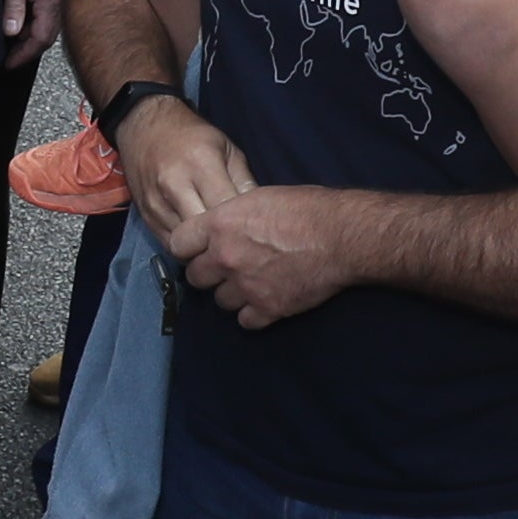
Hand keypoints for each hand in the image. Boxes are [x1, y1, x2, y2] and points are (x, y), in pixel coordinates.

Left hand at [2, 0, 63, 67]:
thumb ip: (13, 6)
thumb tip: (11, 32)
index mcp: (52, 1)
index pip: (40, 39)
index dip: (23, 55)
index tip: (8, 63)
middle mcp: (62, 2)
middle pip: (46, 35)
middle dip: (27, 48)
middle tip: (9, 54)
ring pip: (48, 25)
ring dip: (31, 34)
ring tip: (13, 38)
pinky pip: (50, 13)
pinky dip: (37, 21)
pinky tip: (25, 19)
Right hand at [111, 96, 254, 237]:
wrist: (144, 126)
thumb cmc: (192, 136)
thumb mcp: (227, 148)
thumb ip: (244, 182)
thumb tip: (261, 216)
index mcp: (200, 164)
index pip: (224, 211)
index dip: (241, 225)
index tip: (252, 229)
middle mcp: (174, 186)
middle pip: (203, 233)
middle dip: (221, 242)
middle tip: (237, 242)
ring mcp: (156, 204)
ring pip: (185, 245)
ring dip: (203, 248)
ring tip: (218, 243)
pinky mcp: (145, 216)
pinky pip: (169, 245)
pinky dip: (186, 248)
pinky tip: (198, 240)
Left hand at [167, 184, 353, 328]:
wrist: (340, 236)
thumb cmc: (304, 208)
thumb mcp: (257, 197)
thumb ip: (230, 217)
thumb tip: (221, 227)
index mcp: (219, 225)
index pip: (178, 244)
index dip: (188, 247)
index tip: (199, 249)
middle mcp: (225, 257)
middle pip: (195, 277)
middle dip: (208, 273)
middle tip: (227, 267)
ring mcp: (245, 286)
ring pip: (220, 301)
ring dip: (232, 294)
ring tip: (251, 283)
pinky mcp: (268, 308)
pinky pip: (245, 321)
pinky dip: (253, 314)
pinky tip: (264, 301)